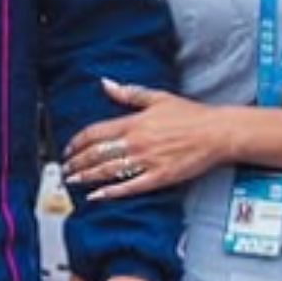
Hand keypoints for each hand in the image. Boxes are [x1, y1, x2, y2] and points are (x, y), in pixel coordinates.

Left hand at [63, 80, 227, 199]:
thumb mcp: (158, 97)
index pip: (96, 133)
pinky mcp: (159, 177)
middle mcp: (136, 142)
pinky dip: (110, 192)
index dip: (77, 142)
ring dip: (87, 177)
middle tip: (65, 169)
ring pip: (108, 171)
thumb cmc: (190, 115)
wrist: (216, 132)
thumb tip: (106, 84)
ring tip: (73, 182)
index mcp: (134, 122)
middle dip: (77, 163)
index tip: (68, 148)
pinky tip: (96, 196)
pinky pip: (129, 187)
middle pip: (97, 154)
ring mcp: (147, 161)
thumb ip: (128, 93)